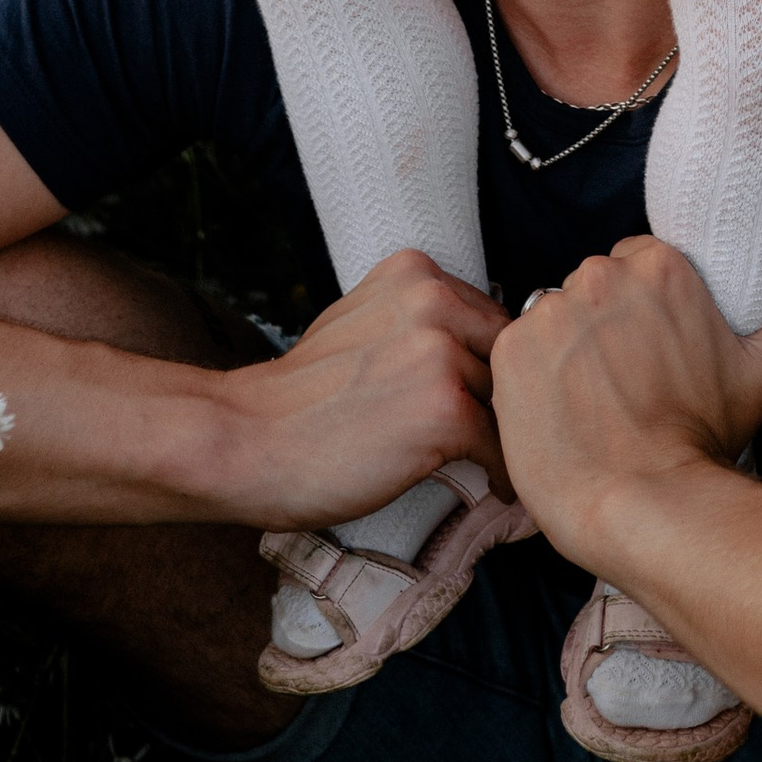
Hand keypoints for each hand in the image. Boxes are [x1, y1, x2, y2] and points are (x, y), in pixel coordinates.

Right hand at [211, 249, 508, 527]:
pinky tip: (494, 488)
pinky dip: (503, 474)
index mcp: (414, 273)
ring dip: (507, 438)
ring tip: (504, 467)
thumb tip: (469, 346)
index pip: (487, 316)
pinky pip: (500, 446)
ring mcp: (440, 353)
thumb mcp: (358, 322)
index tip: (494, 399)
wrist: (249, 441)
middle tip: (512, 439)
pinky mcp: (445, 410)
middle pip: (507, 354)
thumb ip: (414, 321)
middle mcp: (433, 300)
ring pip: (507, 400)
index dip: (491, 364)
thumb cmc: (298, 399)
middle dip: (508, 399)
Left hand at [492, 237, 761, 563]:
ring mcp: (550, 311)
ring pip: (557, 316)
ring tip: (593, 401)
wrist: (640, 506)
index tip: (651, 347)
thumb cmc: (701, 442)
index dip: (644, 309)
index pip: (639, 264)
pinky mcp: (512, 350)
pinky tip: (558, 411)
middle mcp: (598, 275)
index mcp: (658, 266)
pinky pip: (519, 349)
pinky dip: (533, 377)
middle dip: (608, 325)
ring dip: (569, 349)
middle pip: (596, 287)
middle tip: (627, 380)